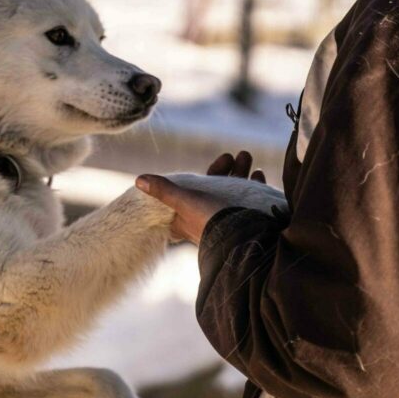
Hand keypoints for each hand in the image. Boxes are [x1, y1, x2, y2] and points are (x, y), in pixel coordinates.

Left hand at [137, 152, 264, 244]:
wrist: (241, 243)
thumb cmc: (207, 222)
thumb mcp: (183, 202)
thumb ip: (164, 191)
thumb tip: (139, 180)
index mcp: (191, 215)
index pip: (196, 188)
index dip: (208, 174)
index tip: (222, 158)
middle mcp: (210, 217)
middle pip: (219, 187)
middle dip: (229, 168)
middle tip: (238, 154)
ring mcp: (230, 219)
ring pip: (237, 190)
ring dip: (242, 172)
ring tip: (248, 157)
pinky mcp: (247, 220)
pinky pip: (253, 199)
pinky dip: (256, 186)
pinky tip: (259, 174)